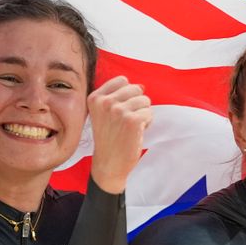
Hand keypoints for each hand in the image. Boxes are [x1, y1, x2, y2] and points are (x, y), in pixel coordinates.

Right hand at [88, 76, 151, 193]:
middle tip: (127, 121)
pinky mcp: (132, 120)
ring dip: (143, 114)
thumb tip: (141, 86)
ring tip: (131, 127)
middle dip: (137, 103)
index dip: (128, 94)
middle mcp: (105, 102)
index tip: (121, 110)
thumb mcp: (103, 113)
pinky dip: (147, 123)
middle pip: (136, 89)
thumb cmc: (109, 138)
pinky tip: (137, 132)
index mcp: (95, 98)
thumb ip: (117, 96)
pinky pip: (150, 112)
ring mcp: (119, 110)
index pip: (122, 80)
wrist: (108, 164)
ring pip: (145, 100)